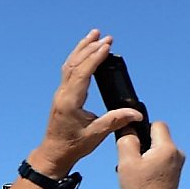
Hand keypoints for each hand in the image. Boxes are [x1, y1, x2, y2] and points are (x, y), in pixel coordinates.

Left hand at [30, 31, 142, 173]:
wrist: (54, 153)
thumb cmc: (73, 145)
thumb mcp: (96, 134)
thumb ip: (115, 121)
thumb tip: (136, 113)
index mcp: (70, 101)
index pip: (83, 73)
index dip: (95, 58)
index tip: (106, 46)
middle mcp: (63, 94)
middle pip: (75, 64)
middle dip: (90, 48)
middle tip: (105, 36)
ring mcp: (61, 93)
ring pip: (70, 64)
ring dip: (82, 48)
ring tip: (94, 35)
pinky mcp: (63, 95)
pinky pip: (69, 70)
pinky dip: (78, 58)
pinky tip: (85, 52)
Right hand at [117, 121, 183, 188]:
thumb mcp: (127, 161)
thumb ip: (127, 139)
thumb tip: (129, 126)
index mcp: (167, 147)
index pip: (156, 124)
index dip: (141, 128)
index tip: (133, 142)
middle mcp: (177, 153)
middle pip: (157, 136)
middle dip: (142, 144)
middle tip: (132, 160)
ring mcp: (178, 163)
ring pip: (158, 148)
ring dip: (145, 155)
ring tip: (136, 171)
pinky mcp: (175, 172)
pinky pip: (161, 159)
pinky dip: (151, 164)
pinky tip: (142, 176)